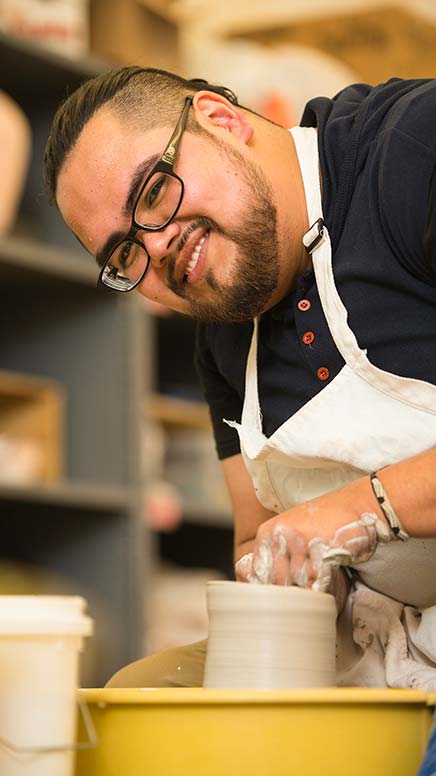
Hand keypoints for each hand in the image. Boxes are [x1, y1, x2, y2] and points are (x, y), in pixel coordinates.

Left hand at [235, 481, 391, 592]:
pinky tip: (330, 589)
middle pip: (277, 583)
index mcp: (268, 532)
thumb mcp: (292, 533)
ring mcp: (301, 541)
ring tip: (316, 597)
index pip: (258, 574)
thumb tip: (256, 585)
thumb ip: (276, 556)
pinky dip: (324, 592)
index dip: (271, 591)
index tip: (281, 601)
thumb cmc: (326, 521)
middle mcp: (281, 535)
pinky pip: (318, 584)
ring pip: (297, 586)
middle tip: (300, 604)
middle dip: (290, 596)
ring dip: (308, 597)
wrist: (359, 504)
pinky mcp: (322, 550)